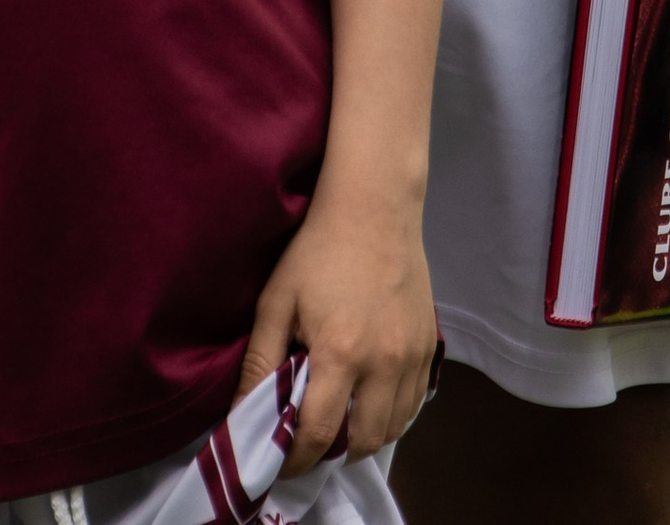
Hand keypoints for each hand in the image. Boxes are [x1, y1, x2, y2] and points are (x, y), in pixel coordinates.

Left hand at [238, 178, 435, 472]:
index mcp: (340, 352)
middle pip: (361, 442)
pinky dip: (391, 417)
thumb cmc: (318, 250)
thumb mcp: (277, 301)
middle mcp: (383, 362)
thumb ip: (259, 363)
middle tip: (308, 445)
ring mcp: (411, 356)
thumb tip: (241, 415)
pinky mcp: (428, 346)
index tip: (279, 464)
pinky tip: (368, 401)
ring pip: (393, 429)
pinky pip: (413, 404)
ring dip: (363, 438)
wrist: (375, 207)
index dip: (295, 460)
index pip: (318, 434)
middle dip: (331, 454)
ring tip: (338, 424)